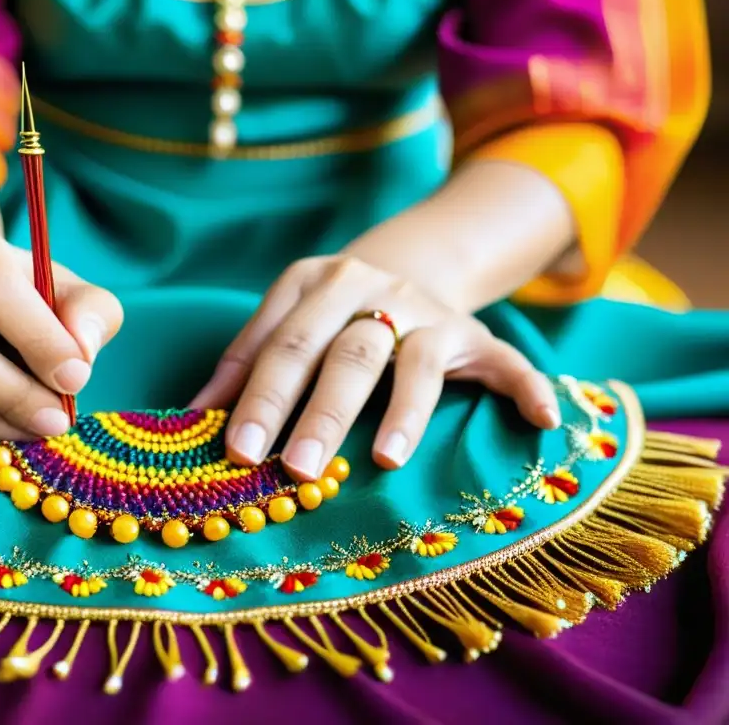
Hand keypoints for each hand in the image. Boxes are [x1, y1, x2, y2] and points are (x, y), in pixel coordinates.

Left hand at [190, 256, 558, 481]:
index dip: (258, 396)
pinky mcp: (473, 334)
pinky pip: (507, 361)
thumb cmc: (331, 312)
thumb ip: (245, 360)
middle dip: (318, 413)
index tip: (235, 450)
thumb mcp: (286, 318)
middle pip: (344, 354)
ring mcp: (426, 312)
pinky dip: (527, 388)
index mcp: (318, 282)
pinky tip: (544, 421)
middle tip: (295, 469)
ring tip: (384, 459)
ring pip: (414, 362)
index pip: (283, 343)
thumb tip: (190, 415)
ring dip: (401, 412)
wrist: (407, 264)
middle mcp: (374, 289)